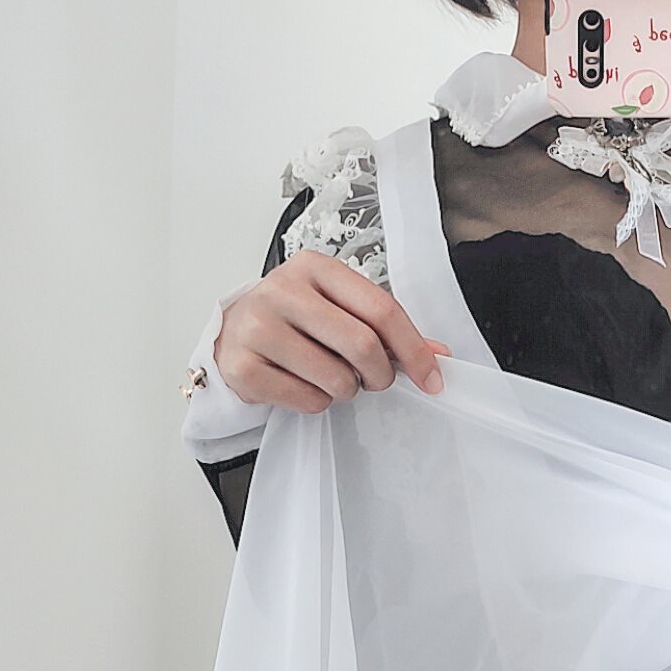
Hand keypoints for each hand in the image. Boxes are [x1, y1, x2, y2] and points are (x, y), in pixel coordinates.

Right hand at [215, 254, 448, 414]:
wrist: (232, 334)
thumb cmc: (293, 321)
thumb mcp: (337, 309)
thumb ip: (386, 329)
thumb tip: (438, 355)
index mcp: (314, 267)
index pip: (381, 309)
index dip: (414, 349)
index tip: (432, 377)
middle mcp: (282, 290)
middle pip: (362, 345)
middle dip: (379, 375)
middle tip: (372, 379)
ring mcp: (258, 327)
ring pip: (336, 378)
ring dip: (345, 390)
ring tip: (327, 375)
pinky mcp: (243, 366)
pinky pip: (307, 401)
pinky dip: (316, 402)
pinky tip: (301, 383)